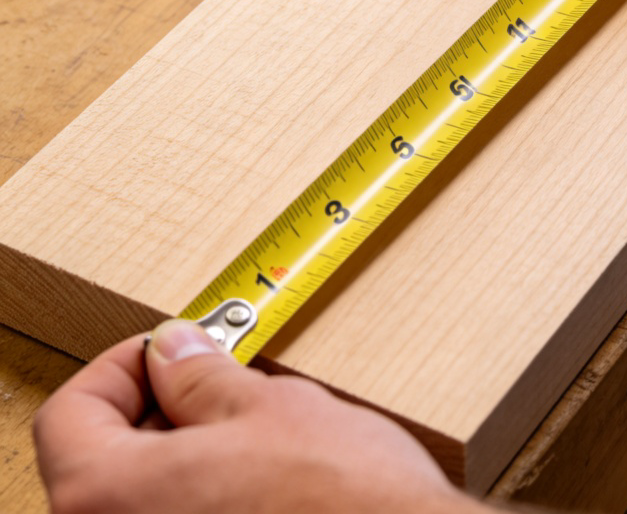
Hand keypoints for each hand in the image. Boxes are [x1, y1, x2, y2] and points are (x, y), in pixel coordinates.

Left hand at [34, 319, 486, 513]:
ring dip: (180, 447)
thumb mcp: (265, 407)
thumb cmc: (339, 497)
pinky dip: (200, 488)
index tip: (165, 348)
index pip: (69, 417)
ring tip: (245, 419)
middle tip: (213, 373)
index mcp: (112, 497)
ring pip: (141, 494)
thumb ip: (199, 375)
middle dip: (155, 404)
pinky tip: (257, 470)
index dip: (118, 366)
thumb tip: (172, 349)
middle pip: (98, 459)